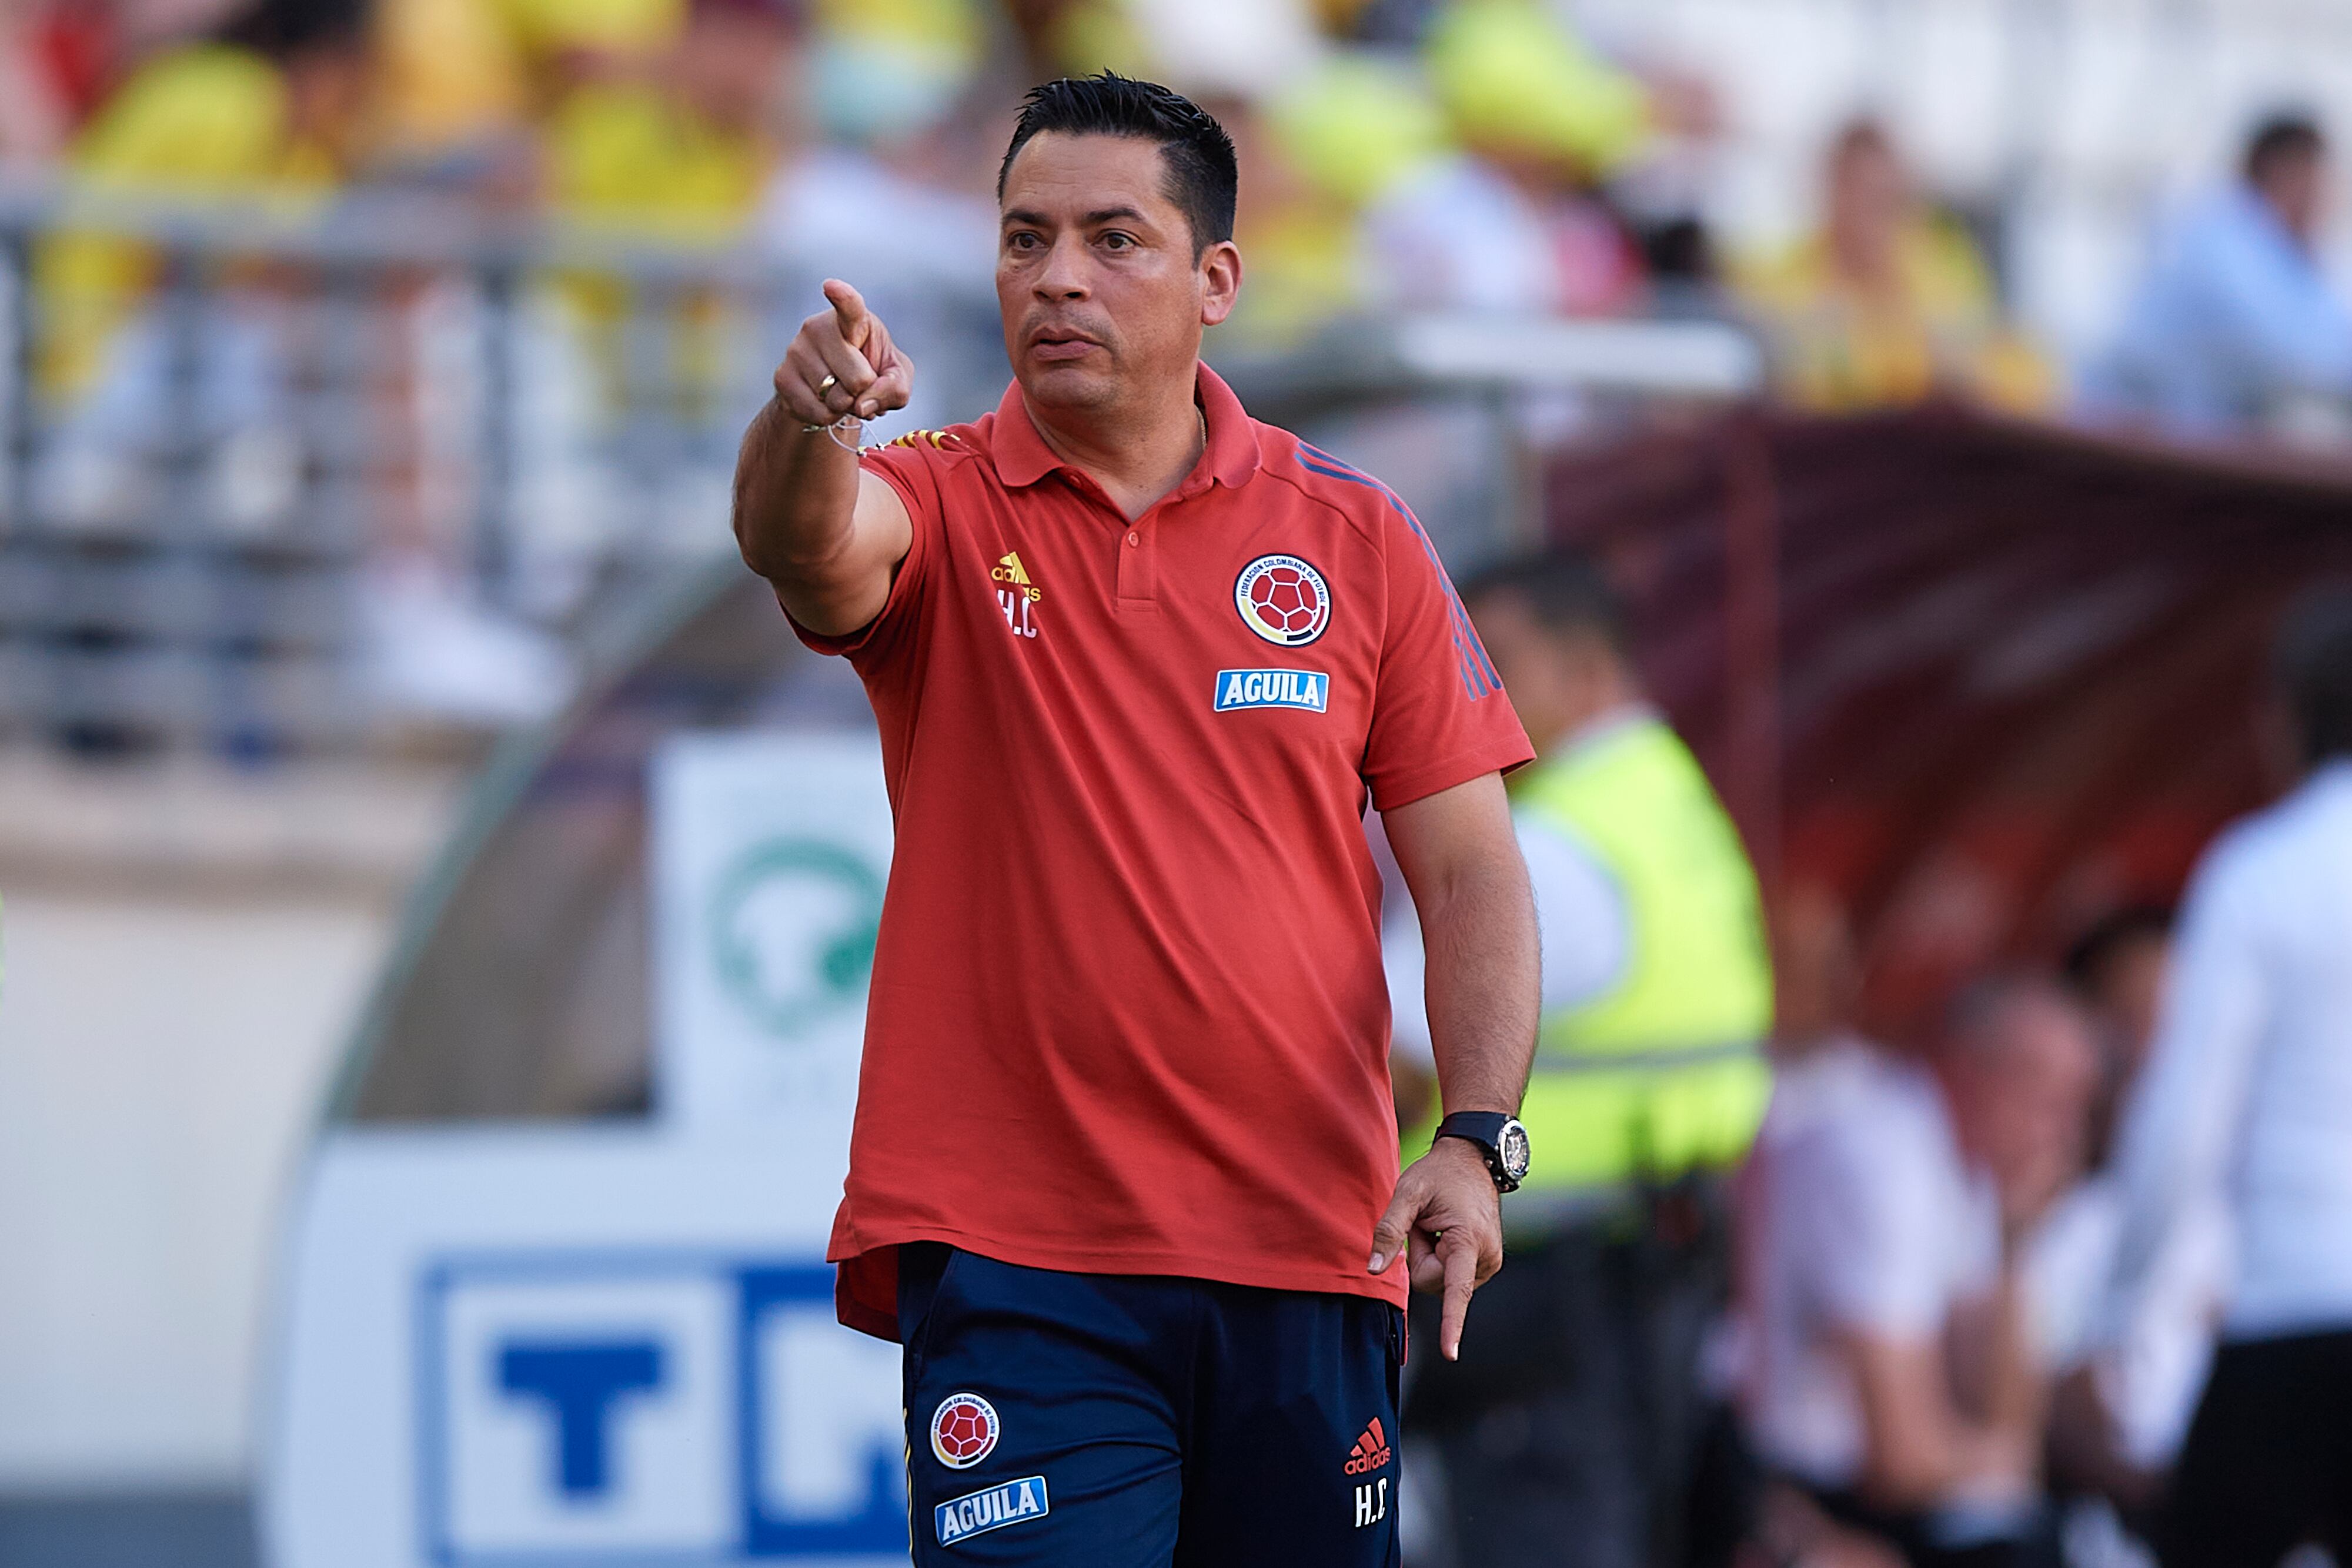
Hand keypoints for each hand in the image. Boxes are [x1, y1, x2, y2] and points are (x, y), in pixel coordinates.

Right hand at [775, 279, 914, 428]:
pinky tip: (826, 402)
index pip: (849, 307)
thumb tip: (862, 404)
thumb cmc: (874, 373)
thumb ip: (894, 388)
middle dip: (866, 392)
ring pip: (836, 398)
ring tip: (842, 391)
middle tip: (860, 386)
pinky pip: (819, 413)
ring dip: (847, 406)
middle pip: (858, 378)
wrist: (835, 389)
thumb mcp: (897, 378)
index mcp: (853, 320)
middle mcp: (818, 329)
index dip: (842, 297)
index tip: (830, 286)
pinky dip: (830, 417)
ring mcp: (796, 351)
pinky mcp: (782, 377)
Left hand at [1368, 1135, 1503, 1361]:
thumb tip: (1372, 1270)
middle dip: (1420, 1257)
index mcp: (1468, 1241)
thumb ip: (1389, 1231)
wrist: (1474, 1159)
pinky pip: (1449, 1276)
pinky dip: (1442, 1256)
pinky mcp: (1486, 1264)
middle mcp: (1485, 1258)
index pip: (1456, 1289)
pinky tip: (1447, 1231)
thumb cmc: (1438, 1174)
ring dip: (1431, 1255)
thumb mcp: (1408, 1193)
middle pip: (1432, 1283)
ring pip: (1441, 1282)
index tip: (1450, 1353)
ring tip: (1439, 1224)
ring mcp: (1489, 1262)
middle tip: (1426, 1223)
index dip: (1450, 1324)